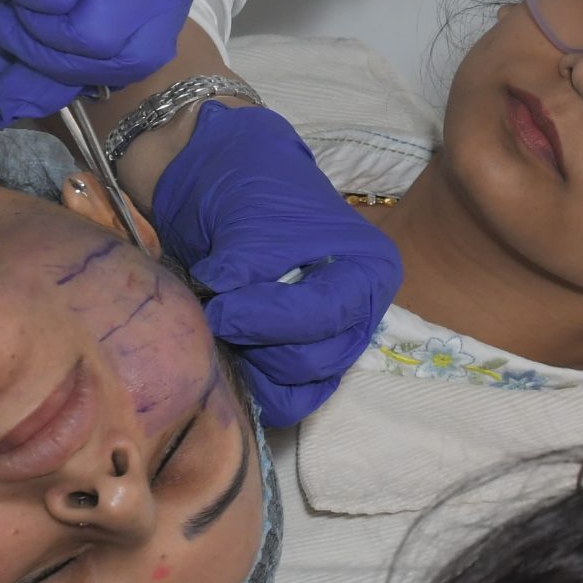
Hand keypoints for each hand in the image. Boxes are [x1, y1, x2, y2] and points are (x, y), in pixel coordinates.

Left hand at [155, 102, 403, 422]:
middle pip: (316, 360)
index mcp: (369, 270)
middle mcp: (361, 313)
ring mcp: (331, 341)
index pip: (326, 315)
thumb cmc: (250, 190)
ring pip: (299, 385)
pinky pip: (286, 399)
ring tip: (219, 325)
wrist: (223, 183)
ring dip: (252, 362)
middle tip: (214, 312)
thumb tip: (220, 310)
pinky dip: (254, 384)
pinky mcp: (299, 360)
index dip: (268, 319)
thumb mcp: (250, 218)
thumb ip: (245, 267)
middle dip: (258, 341)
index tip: (217, 304)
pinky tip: (227, 351)